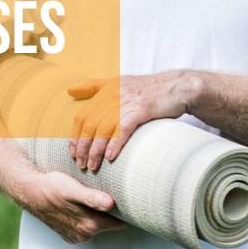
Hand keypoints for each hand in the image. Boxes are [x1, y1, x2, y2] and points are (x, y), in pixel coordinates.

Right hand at [13, 171, 126, 243]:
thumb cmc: (52, 187)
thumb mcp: (73, 189)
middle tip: (118, 194)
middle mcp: (84, 233)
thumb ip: (92, 198)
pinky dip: (87, 217)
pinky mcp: (68, 232)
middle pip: (109, 224)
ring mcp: (76, 234)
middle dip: (114, 212)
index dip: (126, 211)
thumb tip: (110, 204)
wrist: (30, 191)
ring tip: (102, 197)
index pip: (119, 222)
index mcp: (90, 225)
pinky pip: (85, 226)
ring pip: (97, 225)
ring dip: (100, 214)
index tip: (131, 200)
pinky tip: (84, 205)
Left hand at [67, 72, 195, 171]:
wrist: (178, 87)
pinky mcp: (142, 109)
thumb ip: (93, 86)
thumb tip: (69, 90)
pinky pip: (124, 129)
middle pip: (90, 123)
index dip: (75, 135)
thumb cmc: (147, 89)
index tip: (72, 152)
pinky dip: (115, 143)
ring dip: (96, 150)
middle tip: (80, 164)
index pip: (82, 115)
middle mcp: (113, 94)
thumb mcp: (118, 82)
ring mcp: (128, 102)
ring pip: (104, 128)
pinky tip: (110, 157)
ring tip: (92, 166)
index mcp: (105, 90)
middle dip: (82, 147)